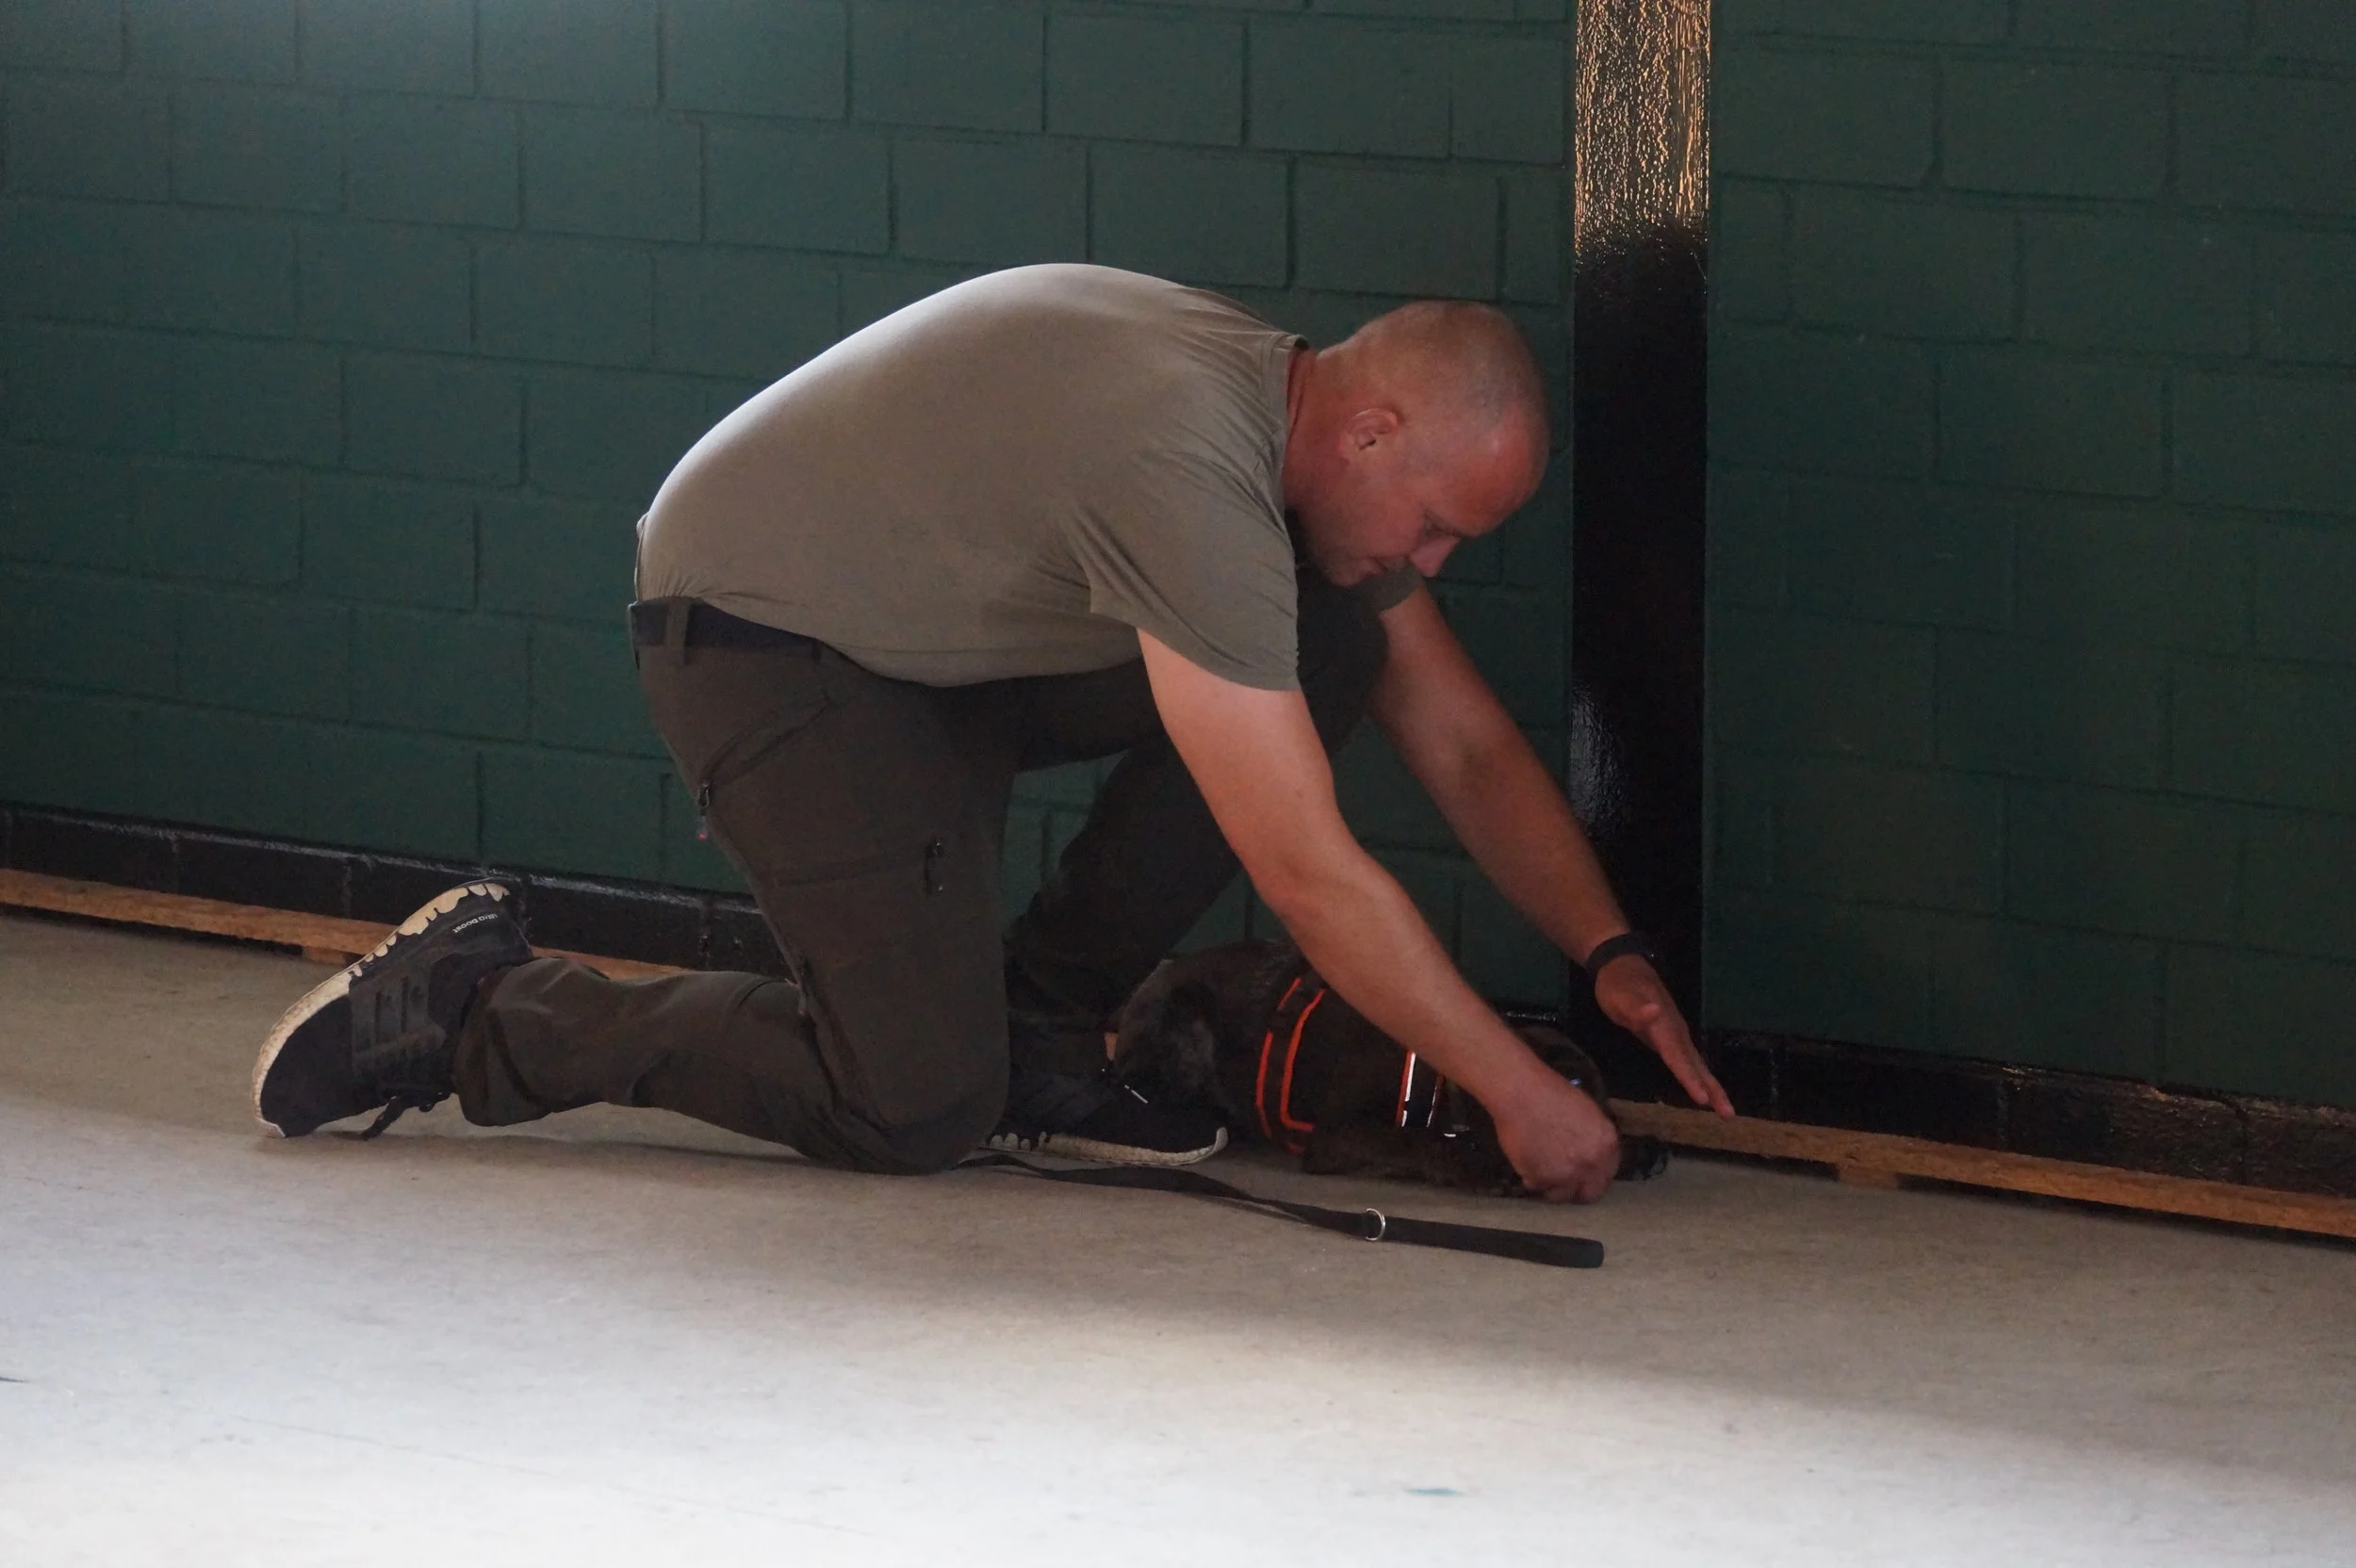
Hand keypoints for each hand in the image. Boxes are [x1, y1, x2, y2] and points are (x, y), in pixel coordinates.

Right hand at [1491, 1068, 1620, 1202]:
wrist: (1520, 1093)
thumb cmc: (1552, 1093)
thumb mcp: (1587, 1112)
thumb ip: (1595, 1138)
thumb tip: (1592, 1154)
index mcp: (1607, 1145)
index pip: (1608, 1174)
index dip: (1594, 1175)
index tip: (1584, 1174)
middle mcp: (1590, 1164)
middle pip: (1589, 1194)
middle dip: (1577, 1189)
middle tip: (1564, 1179)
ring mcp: (1565, 1175)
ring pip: (1561, 1196)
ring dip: (1552, 1186)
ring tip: (1541, 1169)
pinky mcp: (1540, 1179)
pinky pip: (1536, 1186)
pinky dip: (1531, 1177)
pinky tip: (1527, 1159)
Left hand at [1594, 957, 1734, 1117]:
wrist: (1623, 965)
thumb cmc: (1618, 985)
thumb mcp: (1620, 996)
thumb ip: (1636, 1007)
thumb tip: (1654, 1011)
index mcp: (1663, 1025)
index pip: (1677, 1056)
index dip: (1689, 1078)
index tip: (1702, 1100)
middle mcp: (1676, 1030)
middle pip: (1695, 1063)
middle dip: (1712, 1089)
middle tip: (1728, 1114)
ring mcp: (1676, 1033)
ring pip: (1696, 1063)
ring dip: (1711, 1085)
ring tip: (1725, 1109)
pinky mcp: (1672, 1036)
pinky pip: (1689, 1060)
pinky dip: (1699, 1076)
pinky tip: (1705, 1091)